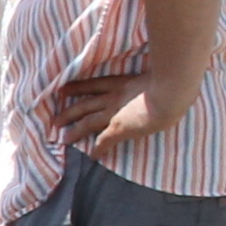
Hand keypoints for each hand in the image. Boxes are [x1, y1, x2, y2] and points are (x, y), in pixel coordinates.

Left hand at [51, 68, 185, 153]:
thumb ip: (152, 72)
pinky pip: (104, 140)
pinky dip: (98, 148)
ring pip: (88, 121)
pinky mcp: (120, 127)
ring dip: (75, 131)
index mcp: (123, 83)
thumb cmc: (170, 81)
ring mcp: (116, 112)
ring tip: (63, 139)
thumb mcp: (156, 72)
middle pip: (85, 103)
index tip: (64, 89)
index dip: (79, 86)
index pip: (96, 84)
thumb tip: (157, 69)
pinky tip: (93, 156)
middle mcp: (115, 97)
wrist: (172, 92)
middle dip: (70, 110)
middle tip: (54, 118)